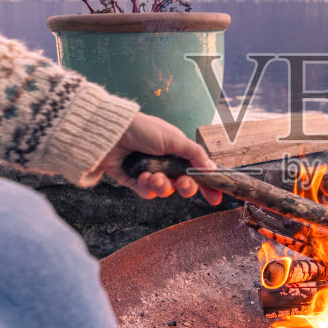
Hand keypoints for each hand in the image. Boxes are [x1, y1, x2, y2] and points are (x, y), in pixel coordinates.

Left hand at [97, 113, 222, 203]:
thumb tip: (212, 168)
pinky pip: (149, 193)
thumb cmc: (143, 130)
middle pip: (185, 185)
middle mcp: (167, 163)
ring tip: (154, 176)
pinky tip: (143, 176)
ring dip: (163, 185)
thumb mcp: (174, 138)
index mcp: (178, 151)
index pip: (198, 170)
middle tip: (183, 183)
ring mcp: (152, 173)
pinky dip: (148, 187)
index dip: (208, 185)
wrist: (111, 134)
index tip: (216, 197)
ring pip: (166, 191)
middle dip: (186, 186)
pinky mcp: (136, 182)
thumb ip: (195, 154)